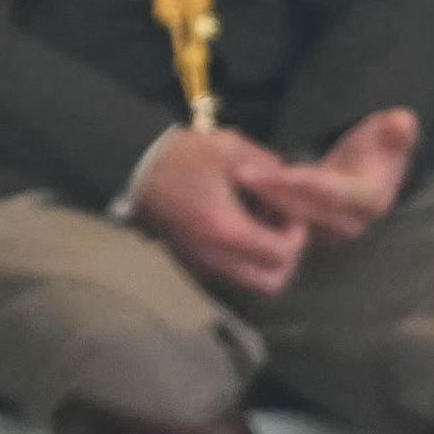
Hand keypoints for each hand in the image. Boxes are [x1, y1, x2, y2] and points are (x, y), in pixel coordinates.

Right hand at [131, 127, 313, 296]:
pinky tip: (237, 222)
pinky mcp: (193, 261)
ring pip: (250, 281)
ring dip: (263, 257)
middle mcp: (215, 257)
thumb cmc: (183, 156)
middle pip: (270, 283)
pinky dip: (243, 256)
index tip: (289, 212)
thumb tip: (291, 184)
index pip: (282, 255)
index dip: (296, 235)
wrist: (136, 167)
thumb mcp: (233, 150)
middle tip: (280, 227)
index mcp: (227, 230)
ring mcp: (202, 263)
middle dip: (284, 257)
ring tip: (258, 221)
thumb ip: (271, 168)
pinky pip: (231, 271)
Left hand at [236, 107, 416, 244]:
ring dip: (261, 203)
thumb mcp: (391, 133)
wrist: (370, 171)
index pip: (333, 193)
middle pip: (305, 209)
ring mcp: (328, 232)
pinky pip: (281, 226)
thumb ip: (395, 130)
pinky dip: (259, 212)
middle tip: (241, 173)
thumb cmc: (378, 147)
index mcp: (371, 199)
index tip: (279, 170)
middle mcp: (350, 223)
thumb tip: (403, 121)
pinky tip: (235, 196)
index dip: (305, 183)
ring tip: (235, 181)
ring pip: (289, 219)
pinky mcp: (309, 234)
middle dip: (273, 192)